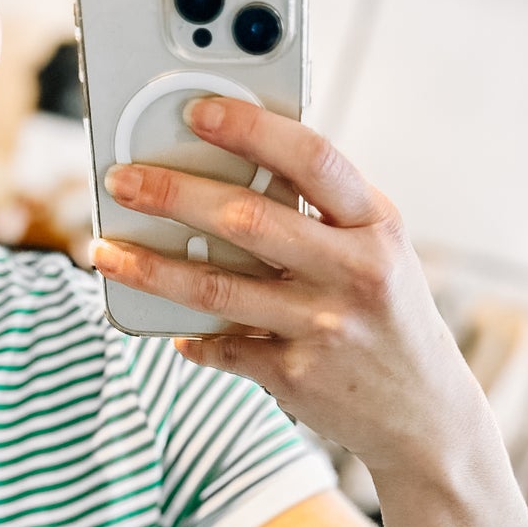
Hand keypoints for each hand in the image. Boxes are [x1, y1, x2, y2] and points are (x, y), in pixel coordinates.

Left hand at [92, 96, 484, 481]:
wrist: (423, 415)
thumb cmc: (386, 313)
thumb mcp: (378, 249)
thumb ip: (322, 209)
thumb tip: (235, 160)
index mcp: (376, 224)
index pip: (312, 159)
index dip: (252, 130)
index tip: (197, 111)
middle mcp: (355, 272)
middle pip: (248, 222)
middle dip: (173, 196)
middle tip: (120, 181)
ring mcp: (324, 328)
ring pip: (217, 290)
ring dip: (151, 269)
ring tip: (104, 251)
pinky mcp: (296, 377)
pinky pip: (223, 348)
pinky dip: (190, 337)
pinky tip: (168, 329)